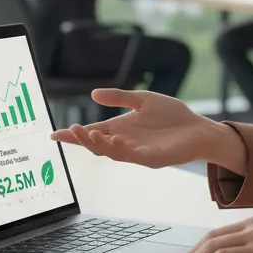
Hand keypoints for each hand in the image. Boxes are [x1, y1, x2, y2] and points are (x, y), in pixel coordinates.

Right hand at [50, 89, 242, 170]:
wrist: (198, 128)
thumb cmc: (172, 115)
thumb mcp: (142, 100)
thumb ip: (119, 97)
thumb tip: (93, 93)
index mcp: (121, 128)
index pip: (92, 132)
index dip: (74, 134)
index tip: (54, 134)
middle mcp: (125, 142)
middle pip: (96, 144)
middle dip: (81, 140)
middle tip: (70, 132)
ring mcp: (136, 152)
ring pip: (110, 152)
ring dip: (98, 144)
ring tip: (88, 133)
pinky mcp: (150, 158)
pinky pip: (131, 156)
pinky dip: (120, 149)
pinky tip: (114, 140)